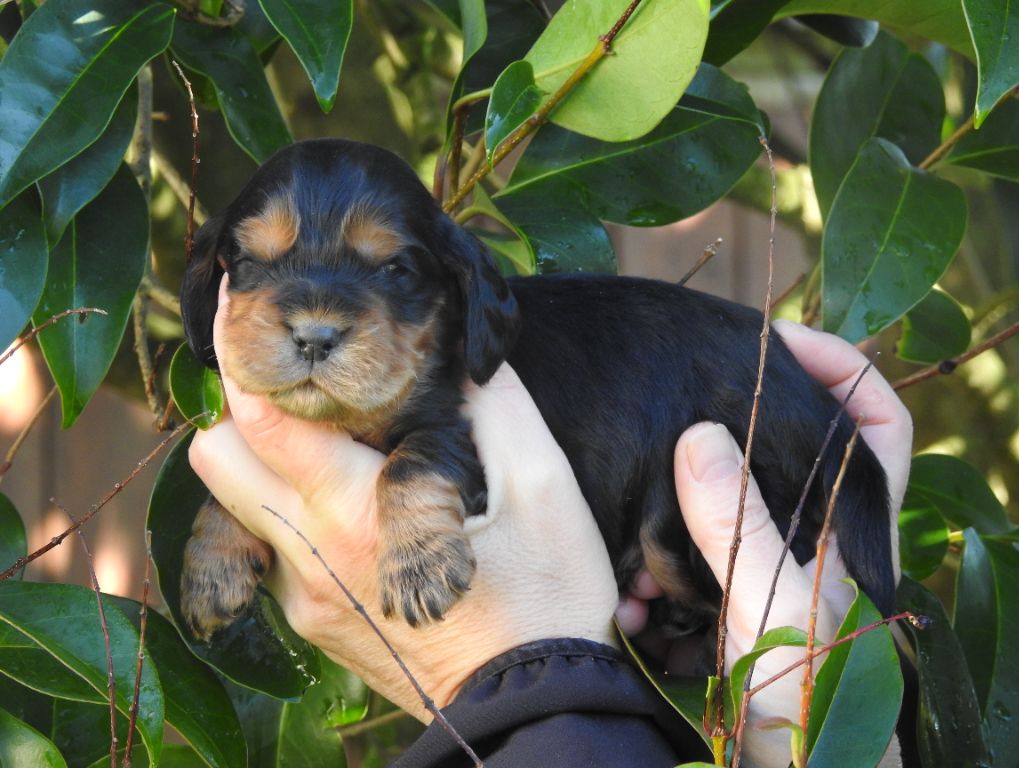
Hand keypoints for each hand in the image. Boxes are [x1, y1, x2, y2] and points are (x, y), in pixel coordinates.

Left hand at [188, 278, 618, 718]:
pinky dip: (296, 507)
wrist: (533, 705)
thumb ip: (494, 405)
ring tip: (330, 430)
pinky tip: (354, 500)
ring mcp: (305, 596)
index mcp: (356, 512)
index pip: (259, 421)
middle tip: (293, 372)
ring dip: (268, 457)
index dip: (238, 350)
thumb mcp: (542, 486)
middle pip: (219, 460)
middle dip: (240, 405)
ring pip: (241, 505)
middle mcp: (311, 556)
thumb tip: (461, 350)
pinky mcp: (313, 621)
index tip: (240, 298)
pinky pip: (275, 547)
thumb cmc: (545, 596)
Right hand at [616, 320, 911, 765]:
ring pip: (731, 500)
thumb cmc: (812, 694)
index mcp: (848, 520)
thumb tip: (699, 436)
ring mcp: (772, 563)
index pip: (874, 418)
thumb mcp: (777, 600)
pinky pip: (689, 556)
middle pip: (794, 443)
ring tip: (639, 511)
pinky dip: (657, 565)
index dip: (839, 366)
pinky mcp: (733, 595)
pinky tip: (631, 594)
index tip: (777, 339)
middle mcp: (813, 531)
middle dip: (740, 419)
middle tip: (685, 395)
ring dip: (680, 504)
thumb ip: (740, 521)